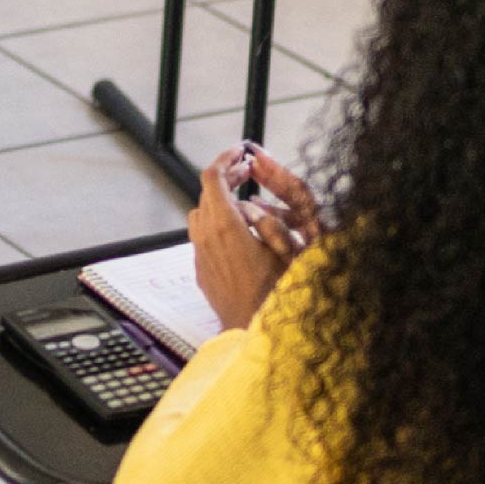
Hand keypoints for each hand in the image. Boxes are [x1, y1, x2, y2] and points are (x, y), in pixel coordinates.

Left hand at [188, 142, 320, 331]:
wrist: (252, 330)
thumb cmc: (276, 293)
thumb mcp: (284, 251)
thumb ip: (268, 221)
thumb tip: (251, 205)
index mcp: (225, 226)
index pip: (212, 177)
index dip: (225, 160)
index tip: (241, 153)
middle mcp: (205, 236)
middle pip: (206, 193)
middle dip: (227, 178)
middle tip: (248, 173)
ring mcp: (200, 253)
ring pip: (200, 213)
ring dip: (219, 201)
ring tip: (245, 200)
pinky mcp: (200, 269)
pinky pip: (202, 236)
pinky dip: (216, 223)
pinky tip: (239, 232)